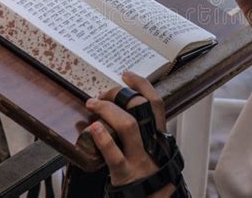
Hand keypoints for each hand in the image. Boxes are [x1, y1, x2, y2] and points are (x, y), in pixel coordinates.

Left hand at [86, 72, 174, 196]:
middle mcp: (152, 143)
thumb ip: (142, 132)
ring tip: (92, 104)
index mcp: (159, 136)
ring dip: (108, 109)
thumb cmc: (148, 176)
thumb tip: (119, 111)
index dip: (142, 85)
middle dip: (119, 94)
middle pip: (140, 107)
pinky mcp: (125, 174)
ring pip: (128, 125)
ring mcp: (140, 158)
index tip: (126, 75)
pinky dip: (102, 139)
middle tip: (102, 93)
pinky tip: (93, 129)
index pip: (156, 103)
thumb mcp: (151, 150)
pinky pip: (114, 155)